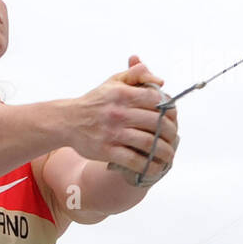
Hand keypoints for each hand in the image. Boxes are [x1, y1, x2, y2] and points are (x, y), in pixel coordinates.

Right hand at [68, 55, 179, 180]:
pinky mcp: (106, 150)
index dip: (169, 110)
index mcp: (122, 94)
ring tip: (170, 155)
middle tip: (174, 138)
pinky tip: (156, 168)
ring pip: (148, 143)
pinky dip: (148, 166)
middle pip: (156, 123)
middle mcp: (118, 112)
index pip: (156, 100)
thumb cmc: (96, 101)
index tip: (174, 118)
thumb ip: (136, 75)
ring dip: (164, 152)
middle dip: (171, 133)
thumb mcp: (114, 82)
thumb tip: (161, 81)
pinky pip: (133, 160)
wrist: (67, 120)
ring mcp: (112, 133)